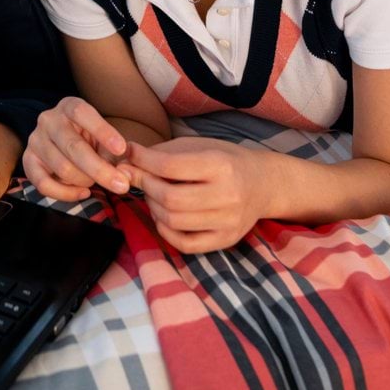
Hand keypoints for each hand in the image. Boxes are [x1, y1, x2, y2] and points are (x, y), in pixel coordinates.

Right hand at [23, 97, 132, 201]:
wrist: (59, 141)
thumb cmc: (87, 137)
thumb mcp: (101, 135)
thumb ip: (111, 150)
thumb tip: (122, 173)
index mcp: (68, 106)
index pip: (82, 114)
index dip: (103, 131)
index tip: (122, 149)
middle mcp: (48, 120)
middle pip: (74, 147)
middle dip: (100, 169)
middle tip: (121, 184)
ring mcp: (36, 140)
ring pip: (62, 168)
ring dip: (85, 181)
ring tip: (95, 182)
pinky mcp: (28, 161)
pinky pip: (44, 184)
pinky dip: (66, 194)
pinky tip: (82, 193)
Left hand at [125, 138, 271, 253]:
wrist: (263, 184)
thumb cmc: (226, 161)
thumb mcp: (200, 146)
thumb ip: (164, 154)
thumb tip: (125, 161)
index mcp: (221, 165)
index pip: (171, 166)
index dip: (143, 161)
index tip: (130, 155)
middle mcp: (228, 195)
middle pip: (170, 198)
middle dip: (146, 186)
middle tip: (140, 177)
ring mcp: (228, 222)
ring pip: (173, 221)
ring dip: (153, 207)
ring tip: (153, 195)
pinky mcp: (225, 240)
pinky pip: (184, 243)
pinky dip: (165, 230)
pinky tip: (163, 216)